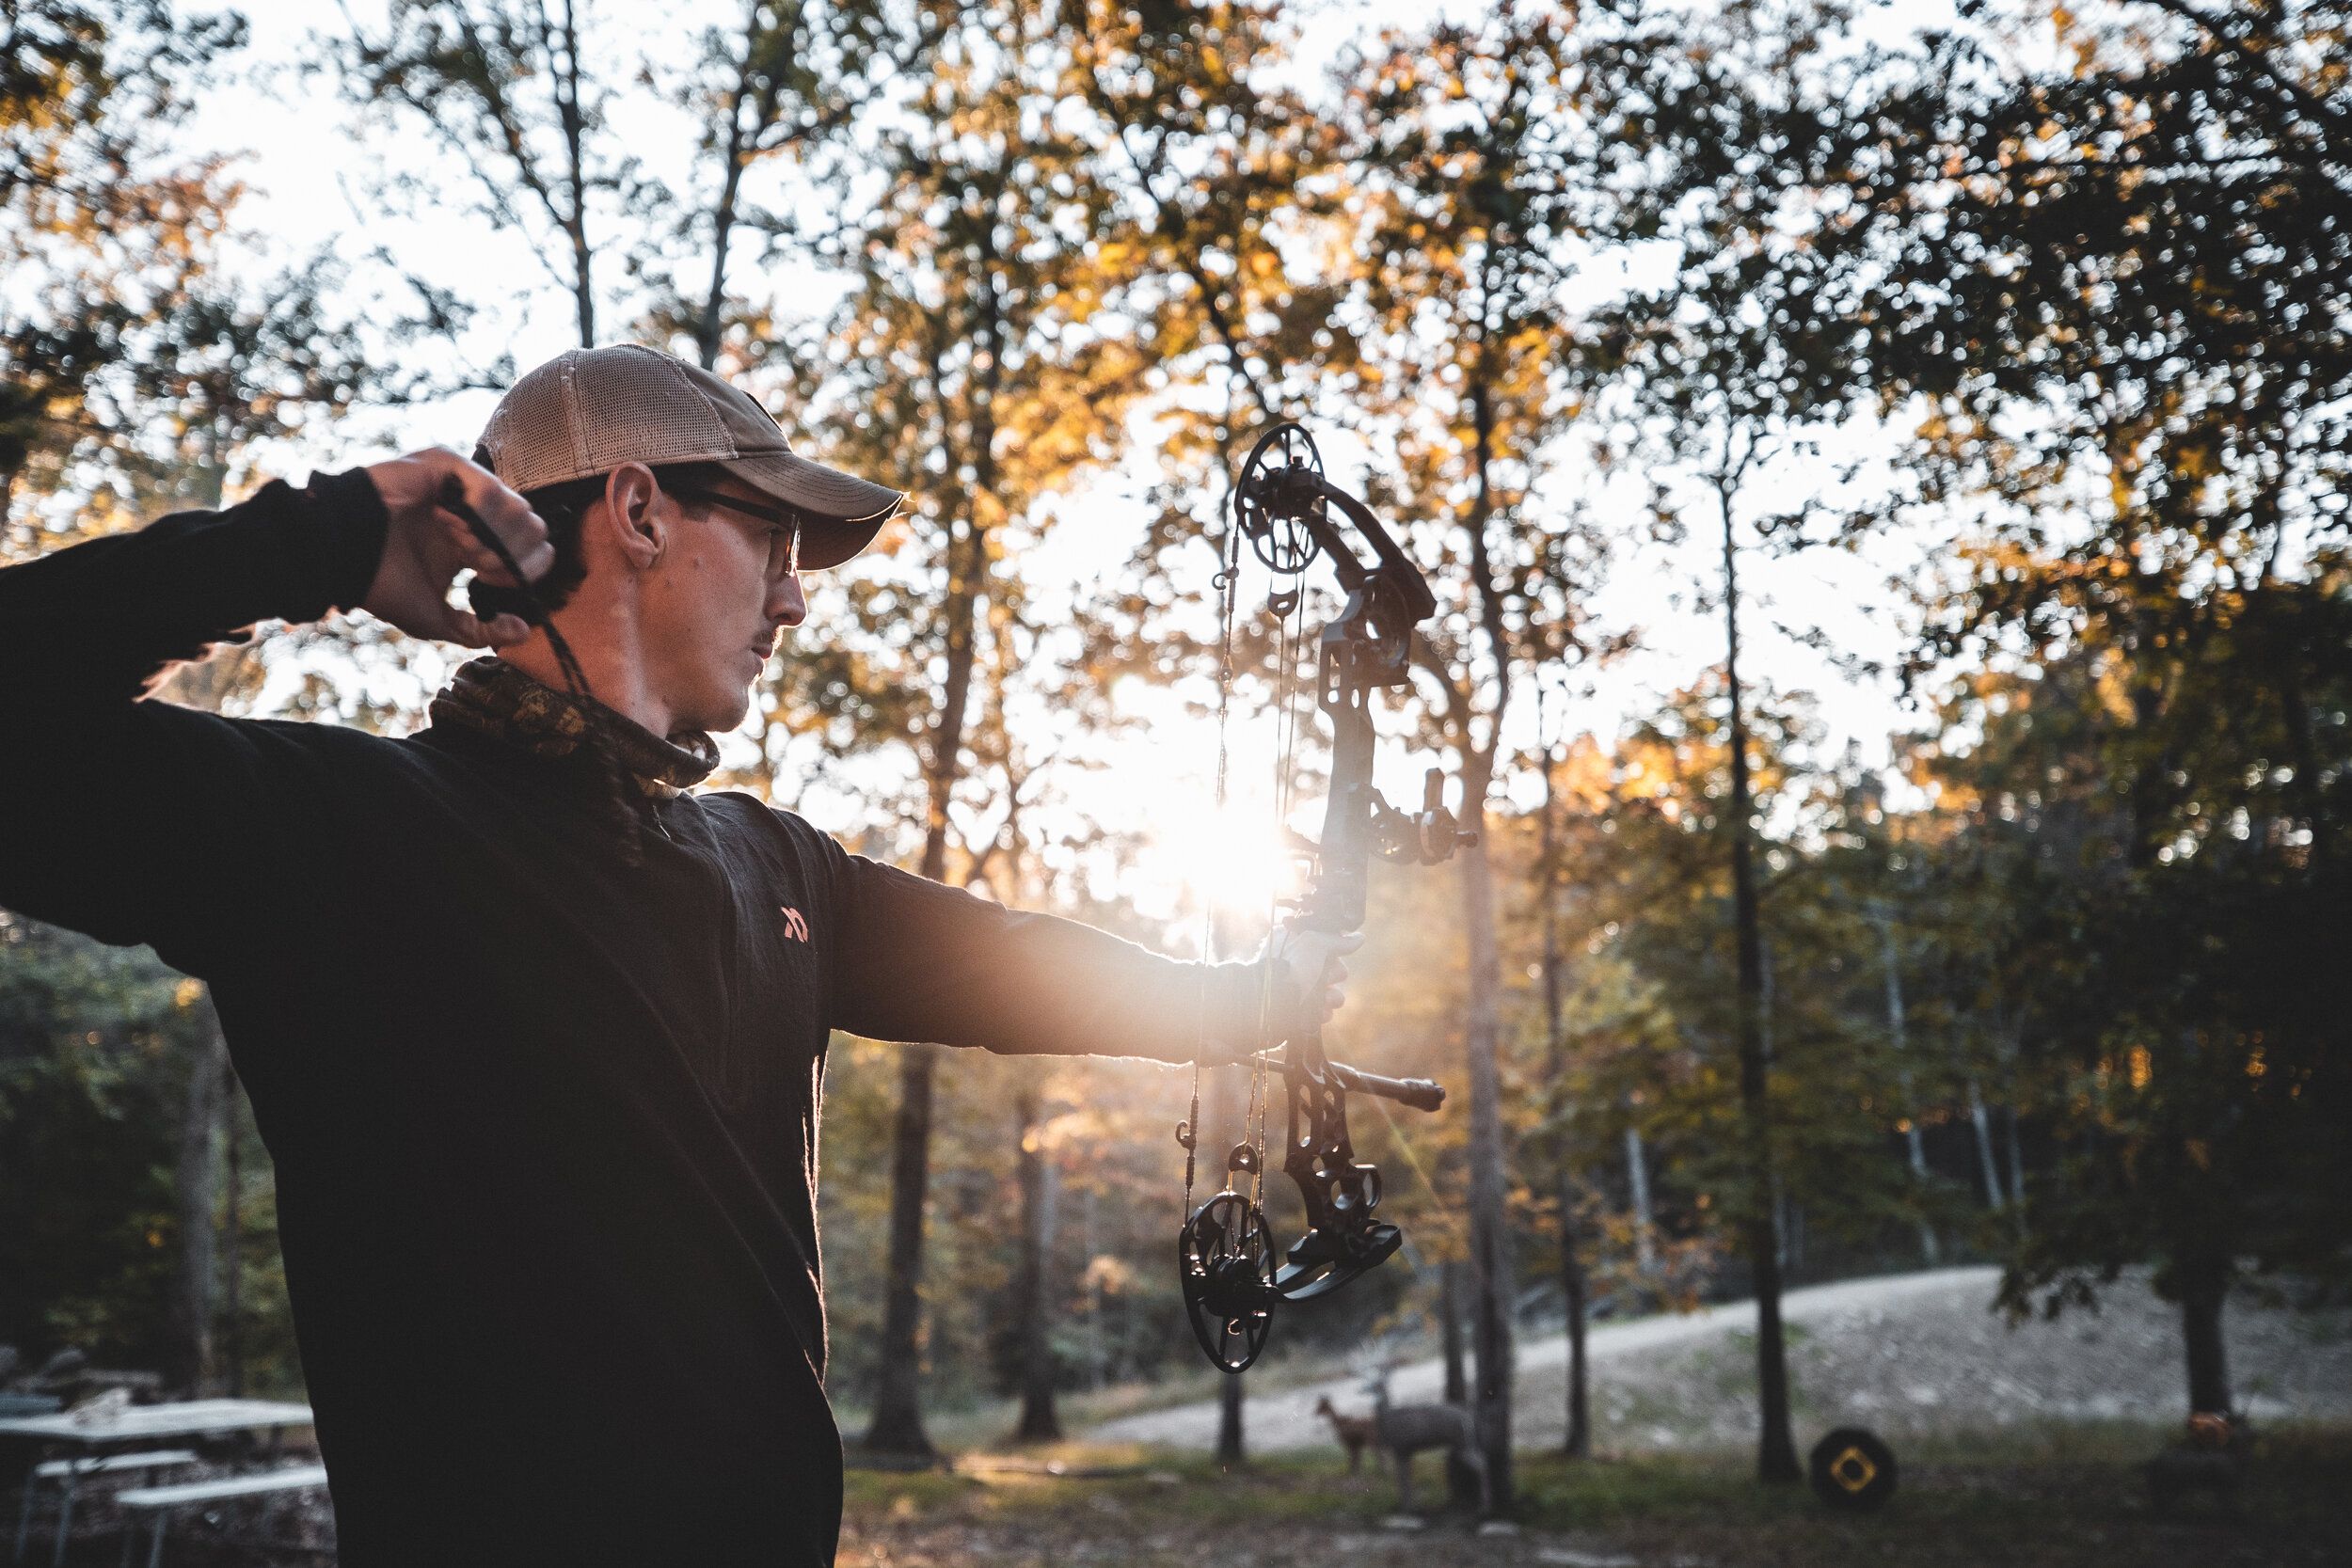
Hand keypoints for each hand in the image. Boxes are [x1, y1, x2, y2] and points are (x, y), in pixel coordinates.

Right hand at [359, 448, 552, 646]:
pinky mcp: (448, 466)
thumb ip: (479, 630)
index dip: (521, 571)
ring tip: (455, 541)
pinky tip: (449, 523)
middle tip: (471, 562)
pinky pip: (493, 488)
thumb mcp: (435, 619)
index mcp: (477, 544)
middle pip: (535, 530)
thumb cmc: (380, 583)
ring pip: (521, 510)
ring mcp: (465, 486)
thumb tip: (523, 631)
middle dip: (508, 557)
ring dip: (491, 538)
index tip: (485, 581)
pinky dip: (479, 516)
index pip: (534, 551)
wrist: (340, 554)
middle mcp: (476, 513)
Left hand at [1268, 925, 1364, 1030]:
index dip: (1334, 948)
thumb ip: (1338, 940)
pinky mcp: (1302, 1010)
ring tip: (1324, 999)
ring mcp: (1300, 987)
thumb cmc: (1289, 969)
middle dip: (1334, 974)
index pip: (1327, 941)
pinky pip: (1324, 1010)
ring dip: (1333, 996)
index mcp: (1295, 942)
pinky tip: (1318, 1011)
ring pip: (1332, 991)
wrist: (1269, 1005)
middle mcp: (1297, 963)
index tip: (1332, 952)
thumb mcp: (1314, 944)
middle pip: (1334, 967)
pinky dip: (1323, 1011)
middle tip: (1324, 977)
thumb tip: (1359, 937)